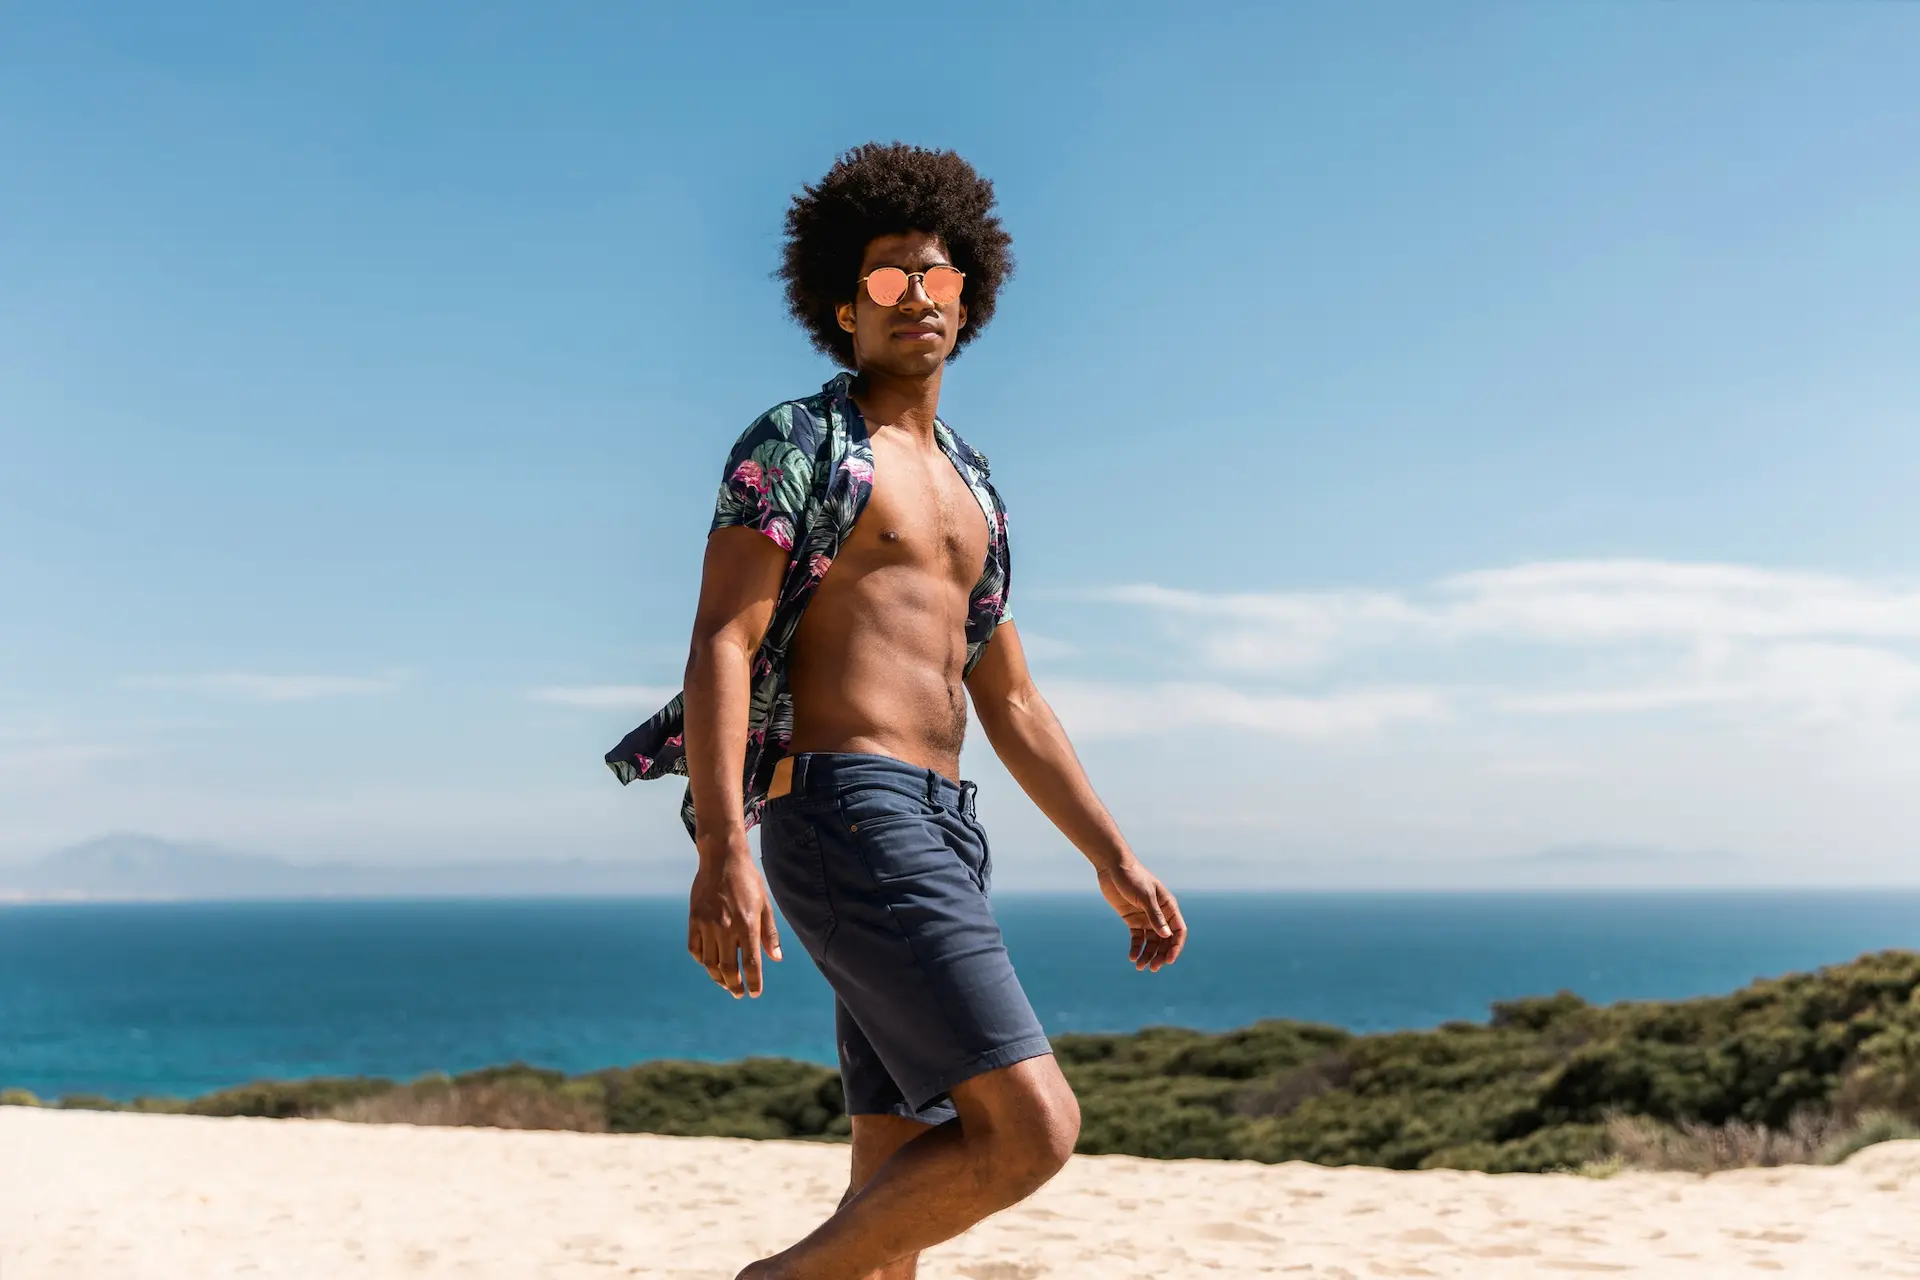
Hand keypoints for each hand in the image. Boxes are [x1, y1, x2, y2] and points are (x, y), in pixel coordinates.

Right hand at [686, 850, 782, 997]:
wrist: (722, 859)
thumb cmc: (748, 881)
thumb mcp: (764, 904)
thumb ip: (769, 933)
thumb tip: (776, 958)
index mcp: (747, 924)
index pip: (751, 963)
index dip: (753, 982)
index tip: (755, 993)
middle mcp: (727, 928)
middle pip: (728, 968)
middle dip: (735, 986)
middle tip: (739, 993)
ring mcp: (707, 924)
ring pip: (710, 963)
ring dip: (718, 978)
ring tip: (725, 983)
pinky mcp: (694, 920)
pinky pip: (695, 949)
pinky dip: (702, 961)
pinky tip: (709, 964)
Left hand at [1096, 857, 1186, 972]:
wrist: (1112, 867)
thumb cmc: (1132, 877)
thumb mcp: (1145, 896)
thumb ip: (1155, 916)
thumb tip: (1167, 936)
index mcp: (1168, 906)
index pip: (1178, 931)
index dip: (1176, 947)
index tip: (1169, 960)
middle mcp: (1159, 914)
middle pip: (1165, 940)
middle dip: (1161, 955)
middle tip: (1152, 968)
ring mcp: (1146, 917)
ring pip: (1151, 942)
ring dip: (1148, 954)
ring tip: (1139, 967)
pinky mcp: (1132, 919)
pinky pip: (1137, 938)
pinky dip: (1136, 948)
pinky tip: (1132, 957)